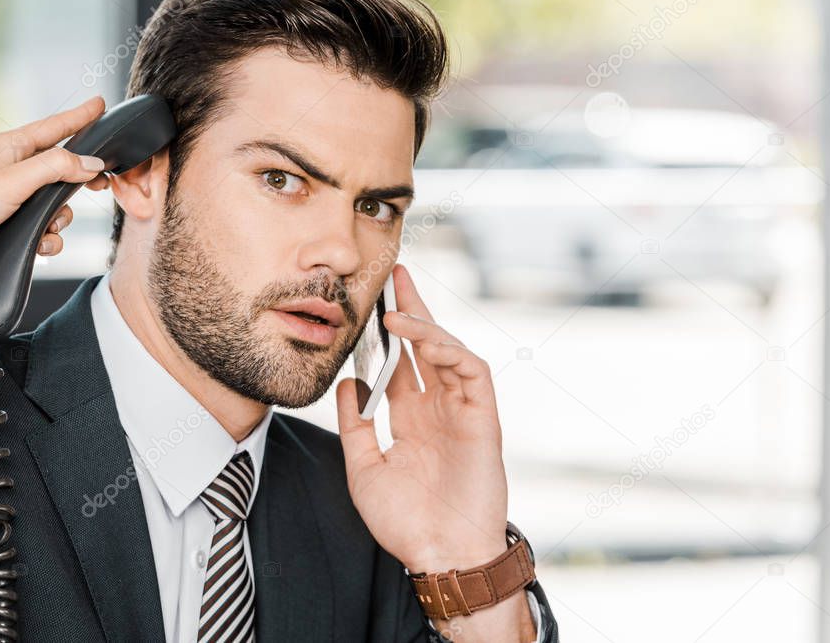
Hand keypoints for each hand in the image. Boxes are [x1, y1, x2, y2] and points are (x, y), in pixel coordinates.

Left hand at [0, 96, 111, 279]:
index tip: (101, 104)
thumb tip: (92, 164)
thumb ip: (56, 169)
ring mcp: (12, 198)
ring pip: (57, 205)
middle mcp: (14, 170)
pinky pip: (44, 230)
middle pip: (63, 168)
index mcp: (13, 148)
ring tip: (47, 227)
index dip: (81, 117)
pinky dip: (48, 240)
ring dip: (60, 220)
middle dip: (81, 181)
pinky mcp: (9, 225)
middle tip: (103, 185)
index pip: (56, 127)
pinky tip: (39, 245)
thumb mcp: (12, 181)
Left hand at [335, 262, 509, 573]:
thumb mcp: (364, 469)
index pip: (399, 362)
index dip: (386, 333)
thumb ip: (355, 425)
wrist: (442, 556)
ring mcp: (462, 410)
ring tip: (395, 309)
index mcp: (411, 418)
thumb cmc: (406, 522)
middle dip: (411, 309)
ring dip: (425, 325)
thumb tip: (346, 383)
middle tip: (394, 274)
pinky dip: (448, 349)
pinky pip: (471, 371)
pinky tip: (421, 338)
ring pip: (449, 351)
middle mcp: (437, 408)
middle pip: (425, 346)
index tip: (370, 302)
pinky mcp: (483, 417)